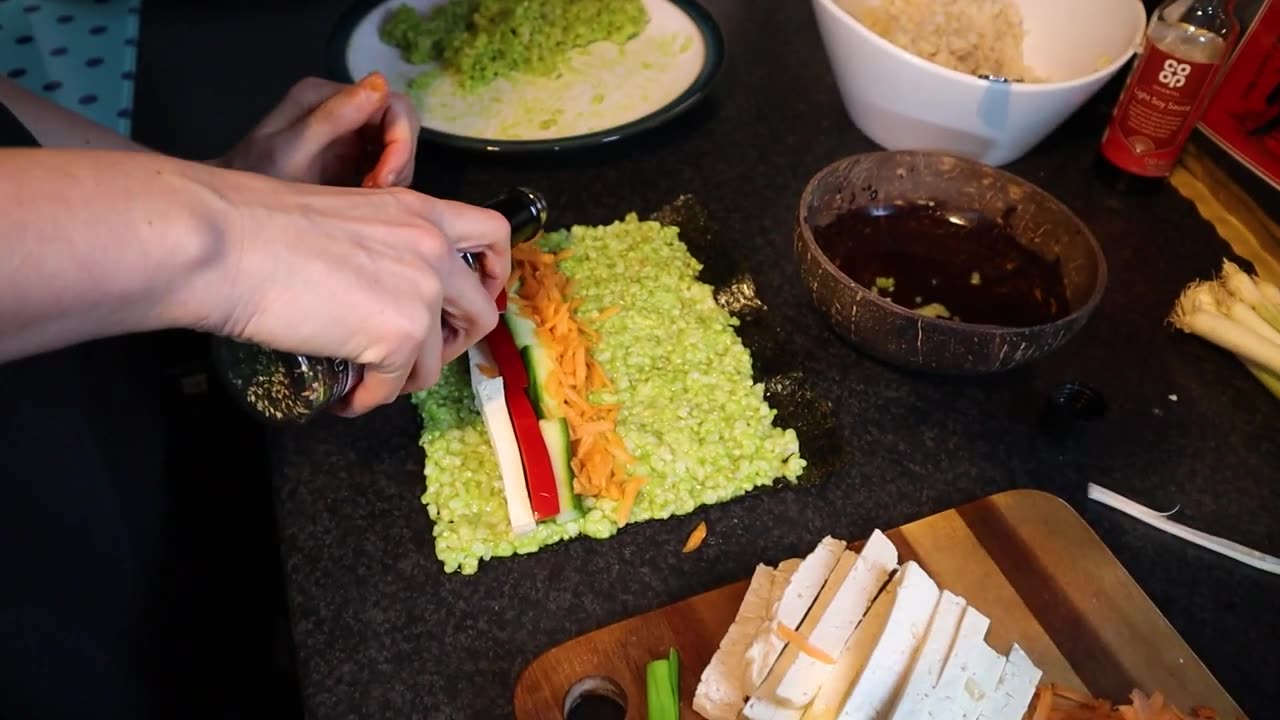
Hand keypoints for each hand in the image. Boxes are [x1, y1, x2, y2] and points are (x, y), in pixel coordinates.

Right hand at [192, 170, 510, 415]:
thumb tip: (378, 286)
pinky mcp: (400, 337)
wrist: (225, 244)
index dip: (493, 272)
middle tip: (420, 353)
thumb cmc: (257, 226)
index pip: (494, 233)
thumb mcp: (345, 215)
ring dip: (405, 377)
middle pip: (483, 308)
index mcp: (419, 210)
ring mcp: (422, 294)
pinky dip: (368, 399)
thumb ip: (380, 243)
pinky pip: (395, 387)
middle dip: (455, 341)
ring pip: (439, 359)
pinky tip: (342, 395)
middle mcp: (433, 248)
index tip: (473, 294)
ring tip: (369, 378)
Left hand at [215, 72, 419, 187]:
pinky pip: (387, 167)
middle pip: (401, 126)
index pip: (392, 105)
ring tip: (365, 198)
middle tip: (377, 191)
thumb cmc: (254, 179)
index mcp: (325, 95)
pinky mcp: (352, 158)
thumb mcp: (291, 151)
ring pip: (398, 149)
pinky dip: (385, 187)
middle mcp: (342, 107)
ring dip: (394, 176)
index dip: (399, 142)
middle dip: (399, 161)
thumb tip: (380, 83)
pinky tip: (363, 200)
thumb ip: (333, 117)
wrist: (234, 210)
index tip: (383, 181)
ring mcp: (348, 132)